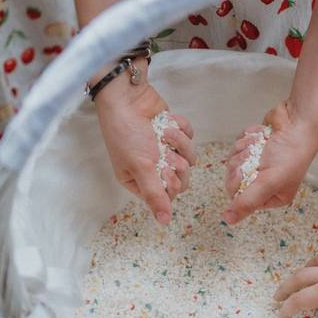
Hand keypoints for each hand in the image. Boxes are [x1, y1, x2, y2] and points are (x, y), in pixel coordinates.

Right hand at [94, 60, 195, 223]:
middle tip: (165, 152)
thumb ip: (154, 195)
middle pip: (183, 178)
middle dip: (177, 162)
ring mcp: (164, 149)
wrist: (128, 96)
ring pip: (190, 157)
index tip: (163, 170)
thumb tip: (163, 221)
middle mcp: (152, 167)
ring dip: (179, 142)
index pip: (169, 195)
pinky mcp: (174, 131)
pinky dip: (180, 127)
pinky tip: (166, 121)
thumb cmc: (128, 133)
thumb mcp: (141, 167)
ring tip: (164, 132)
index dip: (171, 183)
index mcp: (139, 181)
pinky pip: (190, 136)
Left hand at [222, 100, 317, 224]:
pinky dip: (247, 137)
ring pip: (233, 160)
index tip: (244, 172)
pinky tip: (261, 135)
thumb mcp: (269, 182)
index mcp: (273, 196)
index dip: (238, 183)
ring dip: (244, 148)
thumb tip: (228, 220)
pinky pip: (237, 145)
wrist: (297, 121)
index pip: (241, 198)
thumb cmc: (290, 153)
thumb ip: (247, 202)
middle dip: (240, 163)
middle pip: (233, 179)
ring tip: (261, 142)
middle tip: (253, 156)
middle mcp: (265, 181)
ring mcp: (258, 163)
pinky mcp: (254, 145)